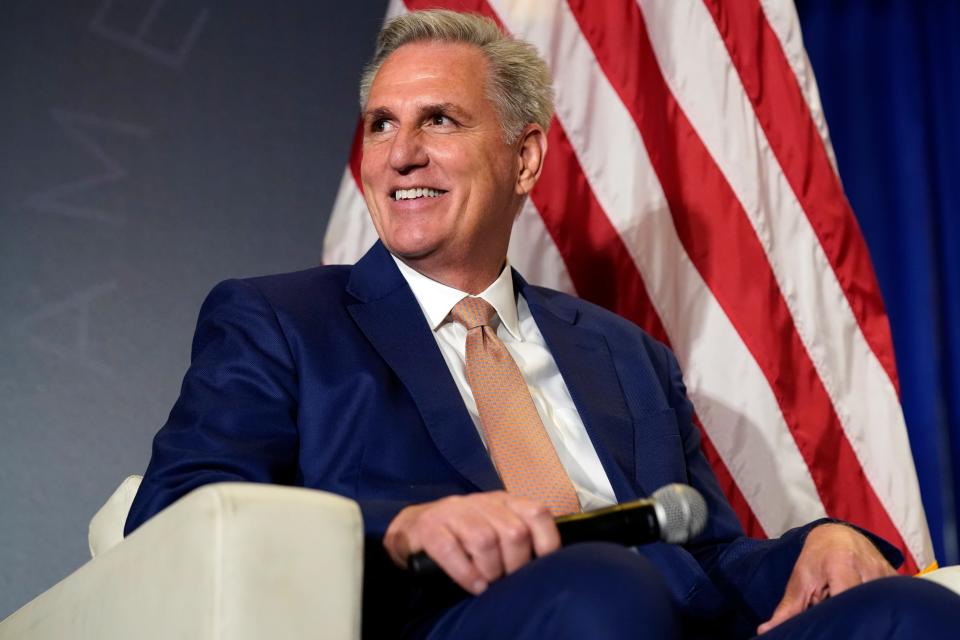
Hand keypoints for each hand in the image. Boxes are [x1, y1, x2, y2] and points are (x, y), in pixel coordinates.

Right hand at [383, 491, 560, 593]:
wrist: (410, 530)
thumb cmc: (459, 535)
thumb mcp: (493, 528)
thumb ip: (517, 536)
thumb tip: (545, 564)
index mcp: (502, 501)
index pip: (537, 513)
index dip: (546, 543)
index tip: (540, 566)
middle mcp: (481, 502)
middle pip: (514, 532)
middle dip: (515, 564)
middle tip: (506, 579)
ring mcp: (453, 511)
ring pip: (485, 540)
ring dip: (490, 570)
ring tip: (488, 583)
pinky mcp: (430, 527)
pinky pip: (451, 550)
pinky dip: (466, 573)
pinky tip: (472, 585)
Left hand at [757, 523, 896, 633]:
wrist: (837, 535)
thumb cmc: (815, 559)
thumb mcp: (799, 581)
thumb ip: (787, 609)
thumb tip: (765, 632)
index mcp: (841, 564)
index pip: (847, 598)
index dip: (840, 616)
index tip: (833, 625)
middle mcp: (867, 567)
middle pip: (864, 605)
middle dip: (852, 618)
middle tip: (839, 621)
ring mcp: (885, 572)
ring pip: (878, 605)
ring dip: (864, 612)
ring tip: (850, 612)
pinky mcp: (896, 579)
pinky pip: (891, 600)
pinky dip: (877, 608)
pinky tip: (865, 608)